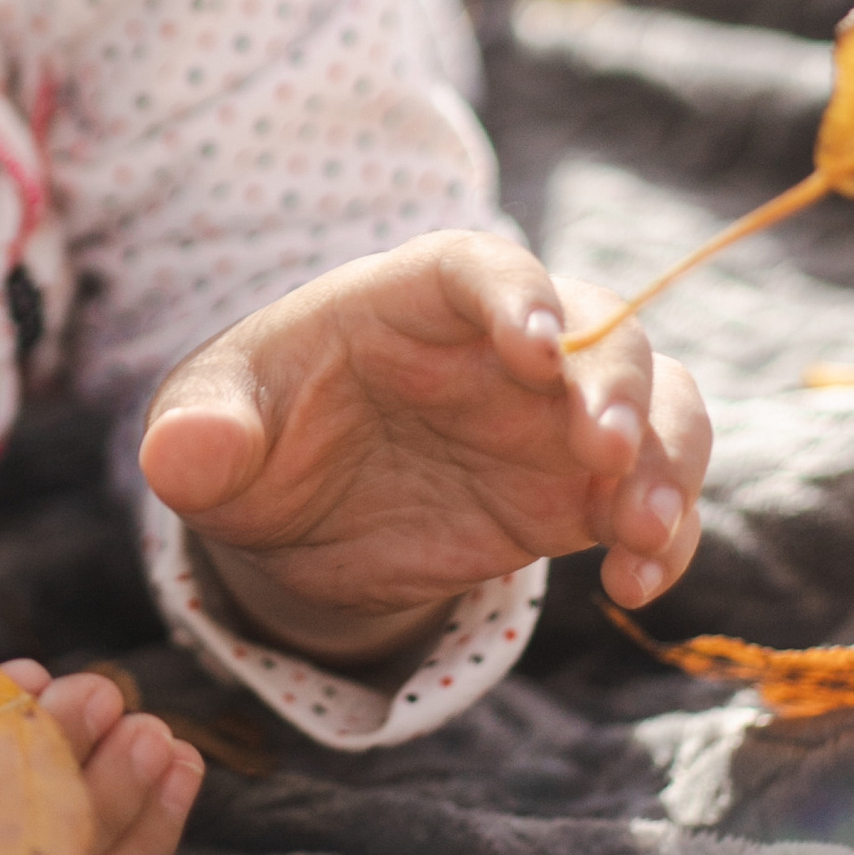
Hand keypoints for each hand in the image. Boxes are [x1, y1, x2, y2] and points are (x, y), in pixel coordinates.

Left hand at [138, 231, 710, 667]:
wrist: (294, 507)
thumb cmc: (255, 428)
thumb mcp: (212, 426)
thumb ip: (202, 433)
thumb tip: (184, 456)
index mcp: (412, 297)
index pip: (482, 267)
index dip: (519, 297)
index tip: (537, 349)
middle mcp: (503, 344)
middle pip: (599, 328)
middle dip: (618, 384)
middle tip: (606, 451)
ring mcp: (551, 415)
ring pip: (657, 399)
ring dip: (669, 455)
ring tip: (640, 528)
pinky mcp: (575, 490)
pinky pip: (653, 493)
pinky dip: (664, 535)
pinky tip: (632, 587)